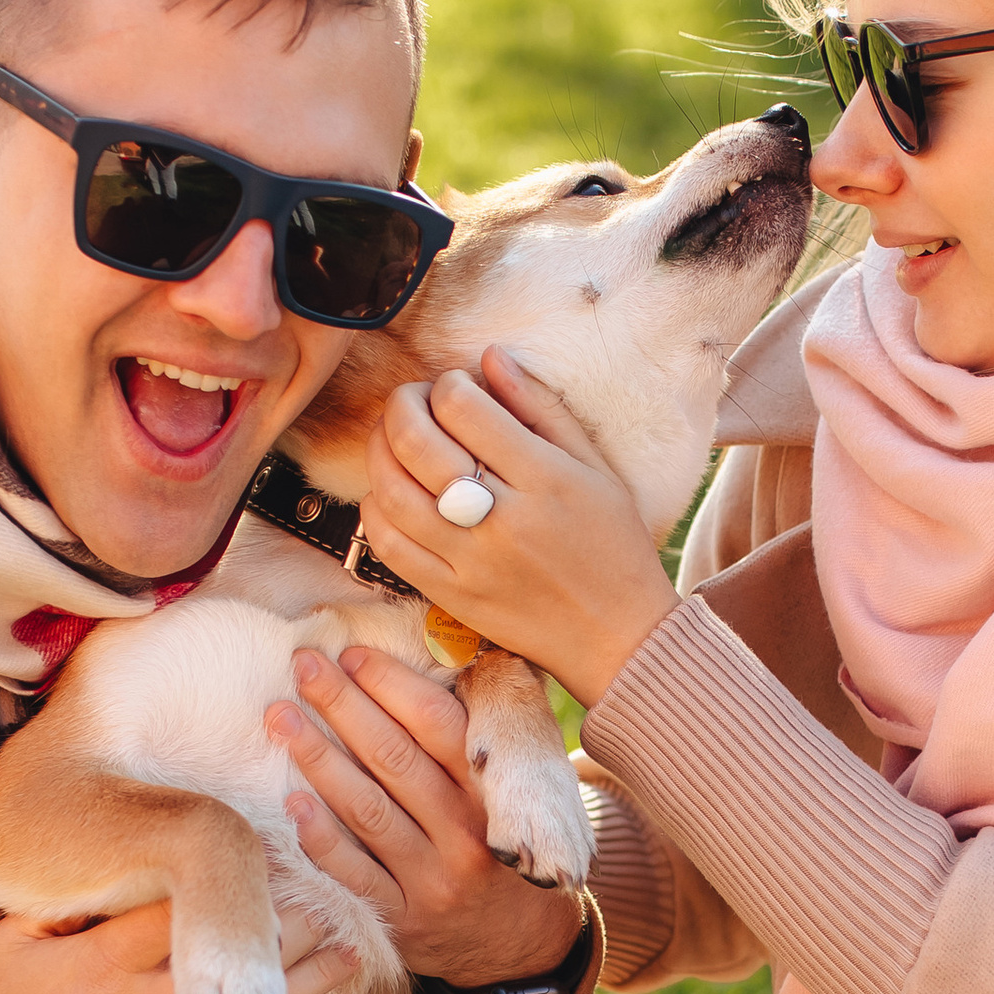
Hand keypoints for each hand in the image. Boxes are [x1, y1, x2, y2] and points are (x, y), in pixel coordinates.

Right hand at [0, 896, 358, 993]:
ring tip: (349, 947)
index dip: (235, 882)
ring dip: (319, 973)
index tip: (268, 864)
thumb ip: (55, 902)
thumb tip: (101, 859)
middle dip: (292, 921)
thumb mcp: (13, 951)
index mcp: (107, 962)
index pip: (188, 906)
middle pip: (242, 951)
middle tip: (325, 900)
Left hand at [269, 638, 583, 986]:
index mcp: (494, 795)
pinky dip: (320, 837)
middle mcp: (466, 836)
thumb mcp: (515, 795)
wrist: (521, 945)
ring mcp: (432, 882)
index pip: (439, 727)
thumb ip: (476, 742)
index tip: (352, 653)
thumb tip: (430, 663)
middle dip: (344, 706)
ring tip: (280, 717)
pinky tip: (291, 800)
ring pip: (367, 812)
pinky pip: (353, 874)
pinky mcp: (401, 920)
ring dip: (318, 759)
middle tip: (304, 666)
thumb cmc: (504, 847)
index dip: (392, 686)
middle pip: (395, 761)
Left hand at [359, 349, 676, 710]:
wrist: (617, 636)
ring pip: (393, 492)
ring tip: (393, 439)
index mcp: (546, 478)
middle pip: (418, 443)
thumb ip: (541, 408)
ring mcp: (473, 562)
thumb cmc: (613, 547)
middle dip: (402, 405)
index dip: (448, 384)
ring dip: (379, 452)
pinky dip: (376, 509)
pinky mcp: (452, 596)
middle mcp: (505, 519)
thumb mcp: (594, 467)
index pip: (465, 408)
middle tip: (411, 400)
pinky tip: (389, 492)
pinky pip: (390, 546)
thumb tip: (490, 356)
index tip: (455, 388)